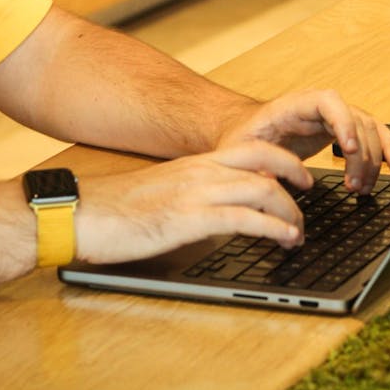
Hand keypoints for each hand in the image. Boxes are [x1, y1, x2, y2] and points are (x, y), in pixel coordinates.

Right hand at [74, 141, 311, 263]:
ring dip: (290, 212)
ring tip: (298, 233)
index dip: (282, 159)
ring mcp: (196, 194)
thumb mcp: (161, 195)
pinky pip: (245, 218)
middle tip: (310, 195)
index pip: (250, 150)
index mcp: (194, 165)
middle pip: (265, 161)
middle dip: (296, 176)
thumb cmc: (113, 211)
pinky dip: (273, 229)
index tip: (299, 176)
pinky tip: (283, 240)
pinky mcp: (190, 219)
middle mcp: (200, 172)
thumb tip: (215, 214)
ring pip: (263, 190)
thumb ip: (191, 197)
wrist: (79, 215)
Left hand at [216, 90, 389, 193]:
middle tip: (352, 186)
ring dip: (372, 161)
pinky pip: (373, 135)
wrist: (247, 132)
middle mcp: (320, 107)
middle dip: (360, 156)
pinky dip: (387, 150)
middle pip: (354, 120)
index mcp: (295, 105)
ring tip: (361, 189)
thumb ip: (255, 162)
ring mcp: (334, 117)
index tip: (350, 149)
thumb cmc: (243, 137)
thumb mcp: (240, 150)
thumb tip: (270, 179)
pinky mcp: (343, 130)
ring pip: (368, 131)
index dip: (343, 123)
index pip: (328, 102)